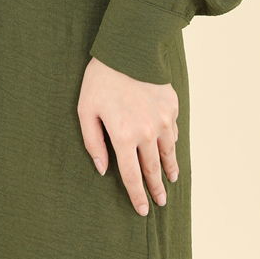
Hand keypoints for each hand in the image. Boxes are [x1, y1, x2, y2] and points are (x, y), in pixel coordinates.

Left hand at [77, 56, 179, 215]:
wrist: (128, 48)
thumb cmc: (100, 79)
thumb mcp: (86, 110)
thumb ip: (93, 142)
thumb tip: (103, 169)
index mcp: (124, 136)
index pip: (132, 176)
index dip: (137, 196)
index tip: (142, 210)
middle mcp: (147, 132)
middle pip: (153, 169)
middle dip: (156, 189)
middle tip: (160, 203)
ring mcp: (163, 119)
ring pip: (168, 153)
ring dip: (169, 169)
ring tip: (170, 180)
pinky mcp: (171, 106)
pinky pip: (173, 131)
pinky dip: (171, 143)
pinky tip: (169, 148)